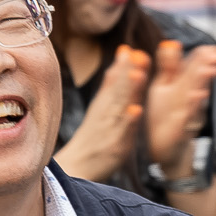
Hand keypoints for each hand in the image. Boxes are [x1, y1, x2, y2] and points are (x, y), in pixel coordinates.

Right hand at [52, 43, 147, 180]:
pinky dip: (129, 122)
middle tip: (137, 55)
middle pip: (118, 91)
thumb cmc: (93, 134)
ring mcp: (111, 129)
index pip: (113, 81)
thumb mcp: (102, 103)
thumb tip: (125, 51)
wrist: (78, 165)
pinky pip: (124, 132)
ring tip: (137, 74)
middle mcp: (106, 113)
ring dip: (129, 92)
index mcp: (104, 103)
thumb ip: (114, 78)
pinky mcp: (117, 146)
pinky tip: (136, 111)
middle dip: (128, 72)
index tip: (130, 49)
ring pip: (121, 108)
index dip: (122, 66)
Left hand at [142, 38, 215, 176]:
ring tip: (209, 70)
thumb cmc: (165, 114)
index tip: (213, 48)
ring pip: (195, 93)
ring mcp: (186, 112)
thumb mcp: (164, 87)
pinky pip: (187, 115)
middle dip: (207, 65)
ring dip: (202, 82)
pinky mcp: (181, 127)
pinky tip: (196, 95)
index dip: (203, 55)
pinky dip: (192, 106)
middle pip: (197, 77)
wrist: (165, 148)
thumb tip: (171, 43)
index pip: (193, 65)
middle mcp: (186, 96)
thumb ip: (168, 66)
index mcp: (181, 84)